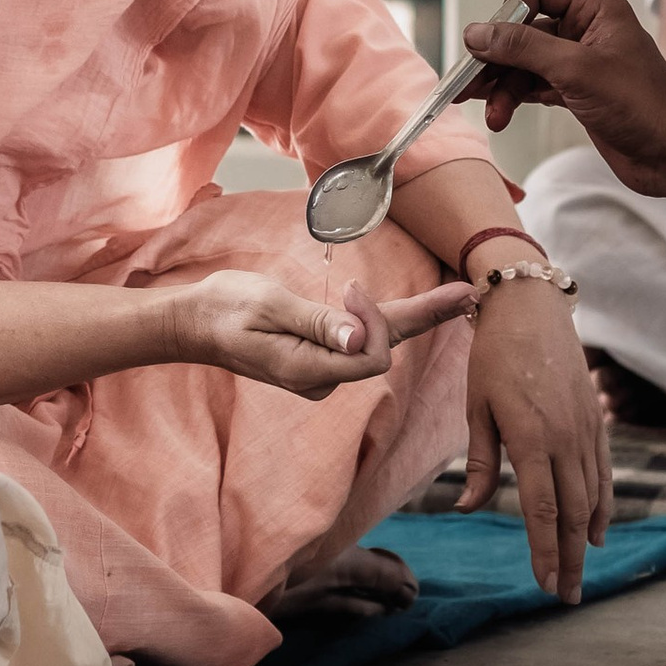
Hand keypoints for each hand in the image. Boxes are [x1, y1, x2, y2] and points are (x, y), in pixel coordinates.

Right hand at [167, 268, 478, 402]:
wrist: (196, 323)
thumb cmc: (225, 309)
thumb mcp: (266, 308)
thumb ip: (314, 323)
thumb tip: (358, 339)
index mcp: (308, 370)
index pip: (369, 356)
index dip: (372, 322)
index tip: (347, 288)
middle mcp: (322, 377)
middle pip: (387, 350)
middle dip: (428, 318)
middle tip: (469, 292)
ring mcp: (323, 370)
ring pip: (380, 345)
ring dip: (411, 316)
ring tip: (455, 295)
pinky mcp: (322, 356)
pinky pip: (364, 341)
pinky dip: (389, 320)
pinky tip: (422, 310)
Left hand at [460, 273, 609, 603]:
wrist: (532, 308)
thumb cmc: (494, 356)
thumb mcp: (476, 407)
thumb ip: (479, 461)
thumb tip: (469, 507)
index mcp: (533, 439)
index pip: (542, 511)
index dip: (545, 552)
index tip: (544, 585)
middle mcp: (567, 440)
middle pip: (574, 514)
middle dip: (571, 560)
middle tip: (566, 596)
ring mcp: (587, 430)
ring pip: (593, 497)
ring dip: (588, 540)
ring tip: (582, 573)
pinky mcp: (595, 420)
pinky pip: (603, 473)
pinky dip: (603, 505)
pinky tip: (597, 530)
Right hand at [464, 0, 665, 192]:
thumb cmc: (645, 105)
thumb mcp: (577, 70)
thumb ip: (523, 47)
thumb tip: (476, 32)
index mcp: (595, 8)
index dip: (510, 10)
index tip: (494, 43)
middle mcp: (585, 30)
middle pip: (522, 28)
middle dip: (494, 56)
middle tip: (466, 82)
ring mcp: (579, 63)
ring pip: (522, 61)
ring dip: (500, 85)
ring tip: (488, 113)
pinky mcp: (576, 93)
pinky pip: (531, 85)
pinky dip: (512, 98)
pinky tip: (500, 115)